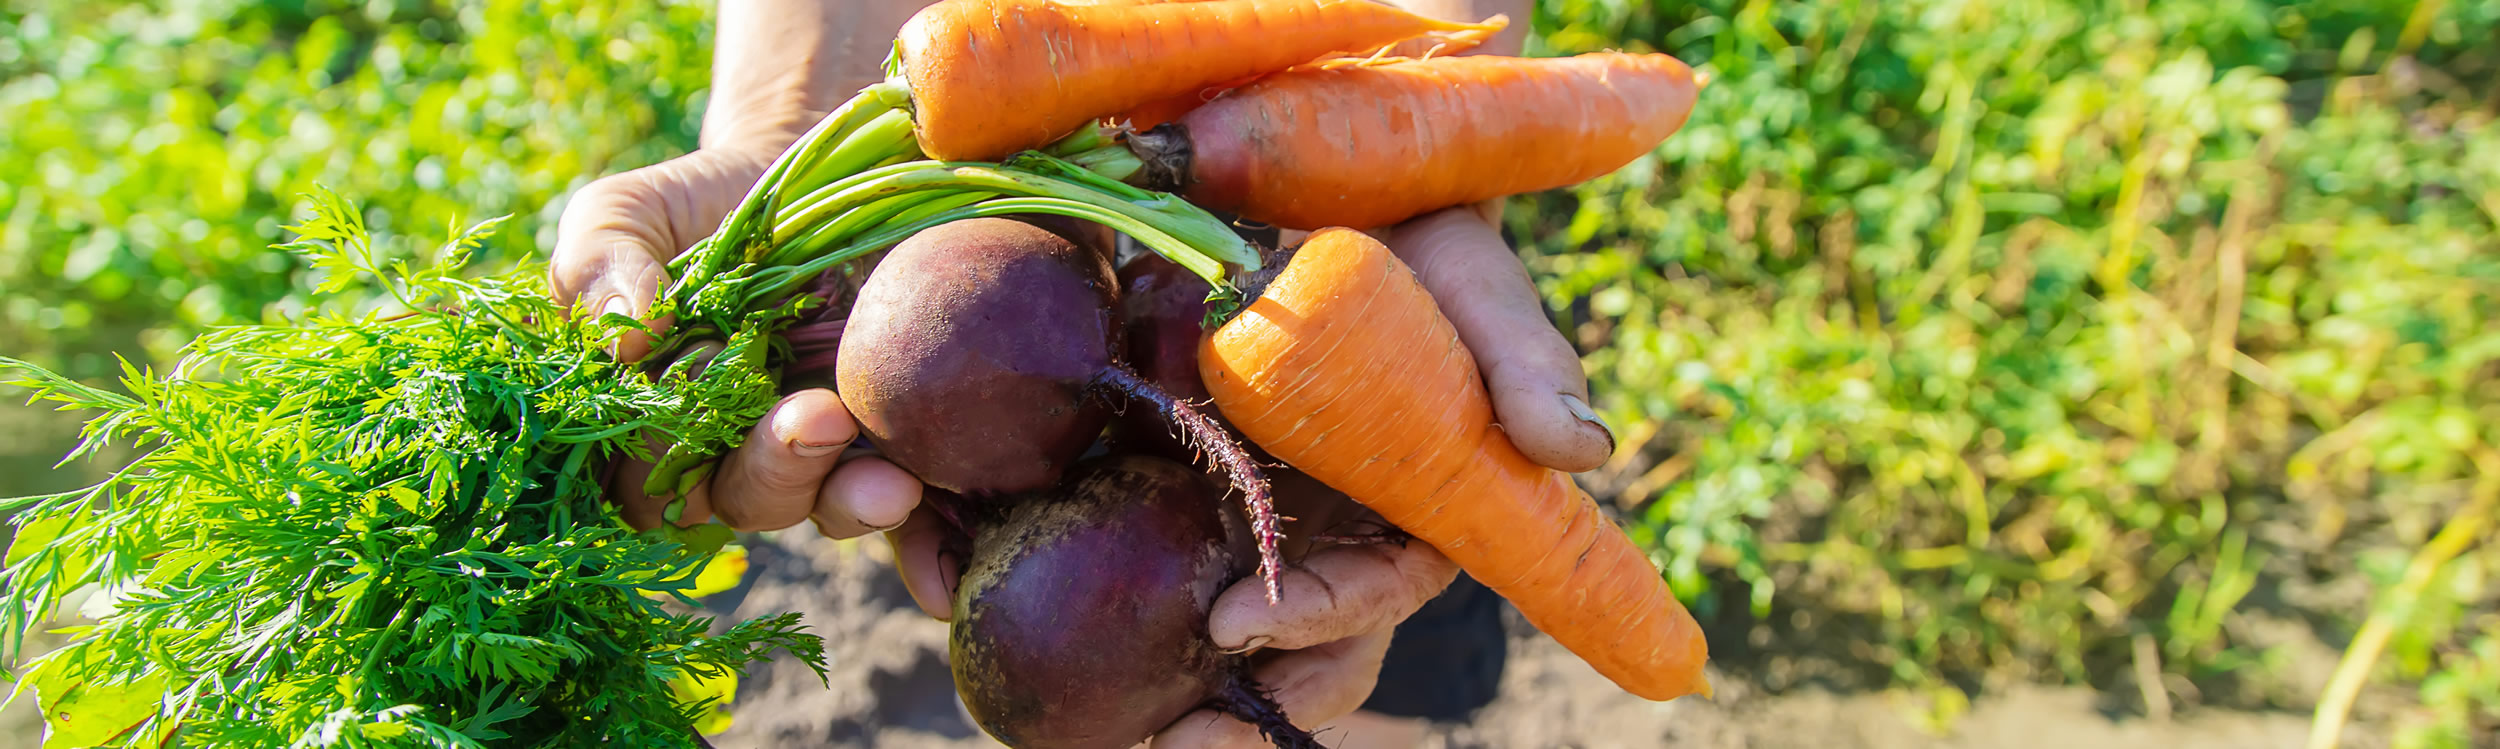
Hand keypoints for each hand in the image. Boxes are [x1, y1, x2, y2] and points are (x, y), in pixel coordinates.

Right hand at [550, 0, 933, 536]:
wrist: (816, 163)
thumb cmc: (701, 205)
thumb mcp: (628, 213)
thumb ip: (597, 262)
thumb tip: (622, 340)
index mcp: (657, 421)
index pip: (643, 476)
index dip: (666, 446)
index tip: (703, 378)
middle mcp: (737, 452)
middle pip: (742, 499)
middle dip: (778, 470)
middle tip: (819, 418)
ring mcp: (825, 450)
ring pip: (826, 508)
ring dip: (853, 505)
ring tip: (892, 483)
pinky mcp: (901, 437)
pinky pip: (916, 508)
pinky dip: (930, 537)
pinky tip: (942, 556)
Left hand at [1138, 205, 1609, 746]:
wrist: (1334, 176)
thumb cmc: (1427, 241)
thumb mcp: (1480, 287)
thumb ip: (1526, 363)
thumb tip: (1581, 453)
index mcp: (1419, 509)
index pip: (1374, 594)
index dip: (1316, 620)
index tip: (1237, 622)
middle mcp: (1340, 529)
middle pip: (1309, 651)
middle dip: (1255, 711)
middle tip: (1185, 741)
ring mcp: (1264, 508)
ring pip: (1237, 631)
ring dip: (1189, 693)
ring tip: (1130, 733)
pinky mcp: (1192, 475)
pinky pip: (1153, 555)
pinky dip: (1112, 598)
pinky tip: (1053, 634)